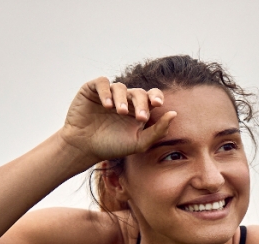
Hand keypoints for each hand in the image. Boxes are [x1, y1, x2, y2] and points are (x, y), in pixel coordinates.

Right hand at [58, 77, 176, 163]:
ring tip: (120, 112)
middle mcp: (125, 99)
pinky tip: (108, 105)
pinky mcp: (92, 89)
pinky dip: (106, 92)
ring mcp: (109, 93)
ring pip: (121, 87)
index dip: (156, 96)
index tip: (157, 104)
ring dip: (123, 99)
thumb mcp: (139, 142)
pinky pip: (103, 83)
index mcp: (139, 110)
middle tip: (140, 117)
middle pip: (139, 93)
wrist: (84, 147)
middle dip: (141, 103)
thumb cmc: (112, 146)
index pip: (152, 97)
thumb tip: (174, 113)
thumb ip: (158, 130)